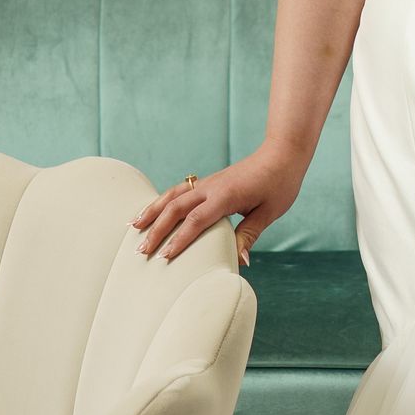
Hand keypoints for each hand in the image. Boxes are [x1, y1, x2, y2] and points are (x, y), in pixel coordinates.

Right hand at [132, 140, 307, 267]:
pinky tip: (152, 211)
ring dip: (152, 211)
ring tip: (133, 227)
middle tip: (140, 250)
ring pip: (171, 196)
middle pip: (175, 208)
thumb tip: (239, 261)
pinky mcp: (208, 182)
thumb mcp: (269, 212)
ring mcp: (207, 182)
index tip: (165, 256)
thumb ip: (249, 234)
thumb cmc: (279, 184)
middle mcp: (211, 187)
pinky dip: (161, 201)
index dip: (179, 239)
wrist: (282, 153)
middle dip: (156, 230)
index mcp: (226, 196)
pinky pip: (178, 191)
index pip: (196, 220)